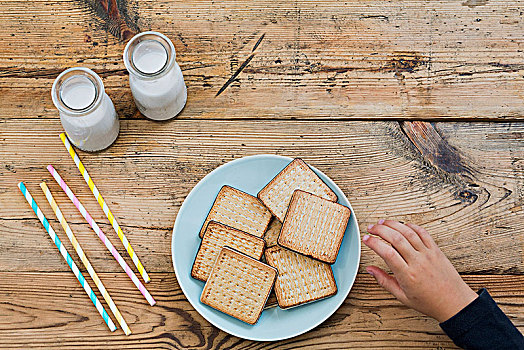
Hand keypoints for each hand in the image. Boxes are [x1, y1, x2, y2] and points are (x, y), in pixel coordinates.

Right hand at [363, 220, 477, 322]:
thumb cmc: (429, 302)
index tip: (366, 239)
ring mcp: (428, 254)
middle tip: (371, 228)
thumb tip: (370, 270)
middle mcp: (418, 262)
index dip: (374, 243)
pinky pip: (423, 233)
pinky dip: (411, 226)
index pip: (387, 253)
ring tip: (383, 222)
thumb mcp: (402, 297)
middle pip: (396, 238)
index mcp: (408, 275)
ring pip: (408, 232)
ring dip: (393, 224)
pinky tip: (403, 225)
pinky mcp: (436, 250)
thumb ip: (384, 281)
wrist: (454, 303)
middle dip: (380, 229)